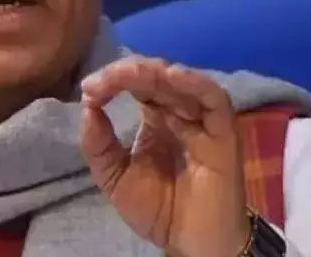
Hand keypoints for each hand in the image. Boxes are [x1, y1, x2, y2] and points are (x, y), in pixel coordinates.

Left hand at [78, 56, 250, 256]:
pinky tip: (172, 76)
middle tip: (102, 81)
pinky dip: (195, 82)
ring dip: (154, 72)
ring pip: (181, 81)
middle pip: (155, 77)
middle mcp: (179, 113)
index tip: (88, 89)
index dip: (112, 80)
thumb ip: (98, 144)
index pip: (135, 85)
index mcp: (155, 118)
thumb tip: (87, 105)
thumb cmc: (159, 210)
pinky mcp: (224, 131)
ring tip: (129, 73)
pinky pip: (214, 99)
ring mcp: (202, 120)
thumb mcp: (114, 177)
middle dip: (127, 72)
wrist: (192, 245)